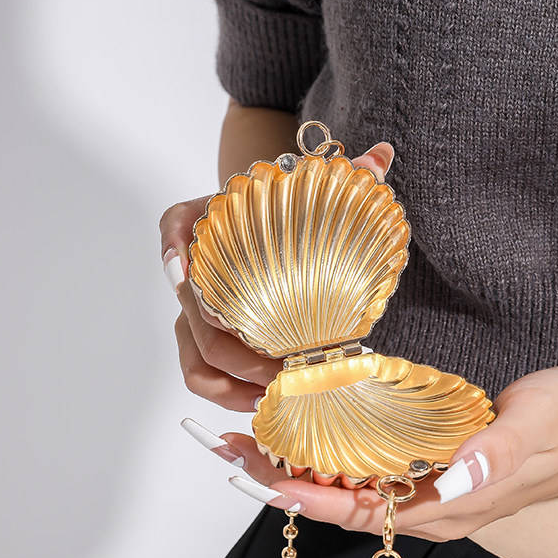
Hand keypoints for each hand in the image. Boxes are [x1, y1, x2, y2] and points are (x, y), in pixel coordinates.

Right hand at [160, 141, 395, 411]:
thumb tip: (383, 156)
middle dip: (241, 352)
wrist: (265, 229)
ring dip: (234, 382)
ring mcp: (194, 311)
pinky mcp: (204, 339)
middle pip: (198, 318)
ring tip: (278, 394)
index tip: (202, 279)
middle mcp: (188, 270)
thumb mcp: (301, 190)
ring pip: (196, 356)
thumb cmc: (279, 211)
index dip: (179, 253)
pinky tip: (263, 401)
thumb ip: (340, 177)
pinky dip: (227, 393)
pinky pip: (201, 374)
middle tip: (288, 367)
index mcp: (198, 222)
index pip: (174, 229)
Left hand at [206, 366, 557, 540]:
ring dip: (307, 472)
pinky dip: (337, 462)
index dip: (313, 500)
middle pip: (348, 507)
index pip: (368, 513)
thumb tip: (448, 475)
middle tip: (241, 451)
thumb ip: (497, 449)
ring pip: (356, 493)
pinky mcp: (437, 474)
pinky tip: (314, 440)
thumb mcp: (542, 423)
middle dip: (292, 484)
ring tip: (259, 444)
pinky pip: (375, 477)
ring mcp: (435, 493)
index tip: (267, 480)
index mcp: (454, 505)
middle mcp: (436, 508)